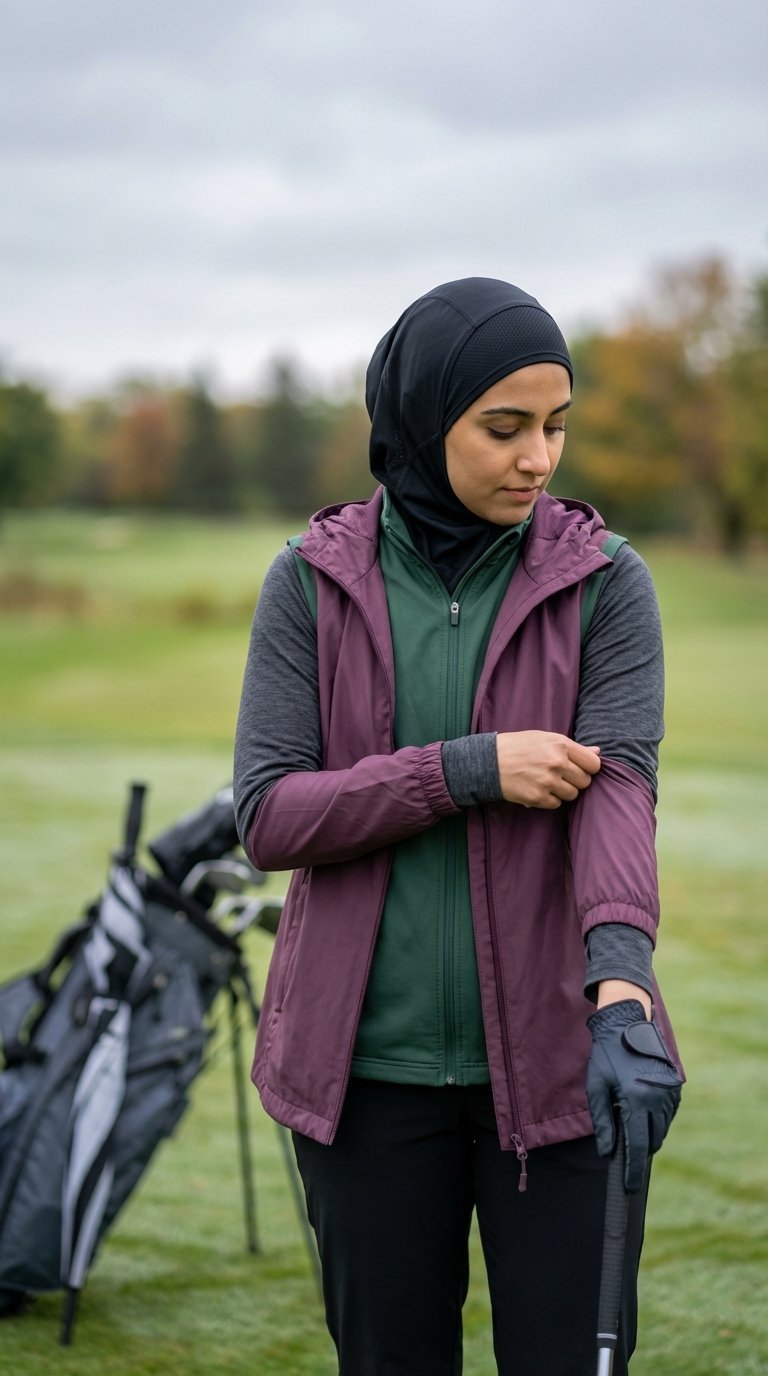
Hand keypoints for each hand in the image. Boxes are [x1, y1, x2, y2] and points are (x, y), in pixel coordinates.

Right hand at [495, 731, 600, 808]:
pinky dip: (550, 799)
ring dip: (563, 791)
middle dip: (575, 780)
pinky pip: (557, 804)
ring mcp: (547, 781)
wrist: (489, 762)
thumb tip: (597, 752)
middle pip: (585, 781)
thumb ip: (573, 747)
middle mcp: (557, 763)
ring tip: (548, 782)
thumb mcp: (545, 738)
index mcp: (561, 745)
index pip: (593, 764)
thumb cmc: (519, 747)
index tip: (580, 768)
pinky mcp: (537, 797)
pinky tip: (538, 789)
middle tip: (560, 776)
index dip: (589, 768)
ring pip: (572, 794)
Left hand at [586, 999, 681, 1192]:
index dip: (634, 1171)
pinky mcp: (676, 1088)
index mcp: (636, 1100)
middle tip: (624, 1154)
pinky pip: (667, 1116)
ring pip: (662, 1130)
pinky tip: (642, 1113)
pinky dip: (656, 1122)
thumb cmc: (606, 1056)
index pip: (638, 1146)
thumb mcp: (596, 1088)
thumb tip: (608, 1153)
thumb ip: (602, 1122)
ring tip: (630, 1127)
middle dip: (640, 1152)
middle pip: (653, 1141)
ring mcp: (670, 1093)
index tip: (630, 1188)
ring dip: (649, 1136)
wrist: (626, 1025)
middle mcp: (658, 1098)